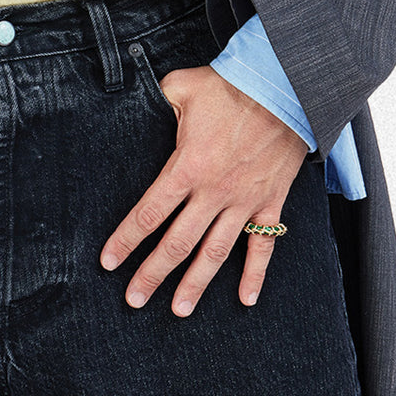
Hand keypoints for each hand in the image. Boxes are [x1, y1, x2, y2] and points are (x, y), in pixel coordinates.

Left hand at [99, 65, 308, 315]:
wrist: (287, 87)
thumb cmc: (231, 86)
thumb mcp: (181, 87)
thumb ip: (156, 101)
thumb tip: (135, 102)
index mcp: (186, 168)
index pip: (148, 213)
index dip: (126, 240)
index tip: (108, 262)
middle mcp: (213, 192)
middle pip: (176, 243)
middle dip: (152, 274)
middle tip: (134, 299)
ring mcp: (243, 202)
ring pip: (215, 253)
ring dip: (196, 284)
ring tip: (178, 310)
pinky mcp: (270, 203)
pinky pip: (263, 246)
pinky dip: (256, 274)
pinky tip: (246, 299)